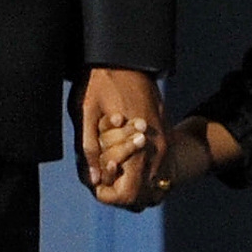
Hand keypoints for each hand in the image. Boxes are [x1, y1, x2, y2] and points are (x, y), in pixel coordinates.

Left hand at [73, 66, 164, 208]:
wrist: (127, 56)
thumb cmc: (101, 82)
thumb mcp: (86, 113)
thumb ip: (89, 149)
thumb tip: (92, 179)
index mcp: (139, 147)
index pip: (129, 195)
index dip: (108, 196)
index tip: (94, 180)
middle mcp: (158, 149)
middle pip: (143, 194)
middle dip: (119, 191)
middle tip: (99, 173)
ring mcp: (165, 142)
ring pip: (154, 183)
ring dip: (131, 182)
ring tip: (110, 167)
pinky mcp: (166, 134)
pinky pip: (159, 167)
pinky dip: (142, 172)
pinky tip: (124, 159)